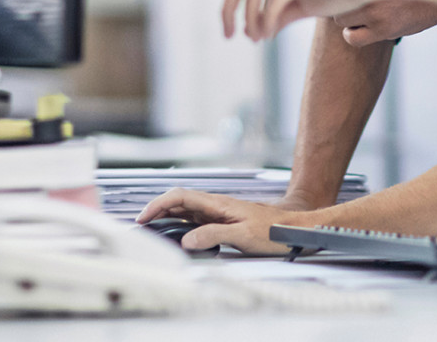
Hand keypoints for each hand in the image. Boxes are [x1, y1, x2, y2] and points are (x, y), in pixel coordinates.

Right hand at [137, 188, 302, 255]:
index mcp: (218, 203)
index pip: (180, 196)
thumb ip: (213, 235)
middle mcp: (215, 205)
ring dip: (166, 217)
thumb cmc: (274, 230)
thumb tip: (186, 240)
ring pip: (185, 210)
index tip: (143, 218)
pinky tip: (177, 234)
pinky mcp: (224, 221)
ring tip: (151, 230)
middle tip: (140, 227)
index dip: (158, 205)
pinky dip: (180, 224)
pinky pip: (195, 219)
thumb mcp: (243, 236)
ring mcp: (219, 212)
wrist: (295, 228)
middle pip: (178, 201)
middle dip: (156, 210)